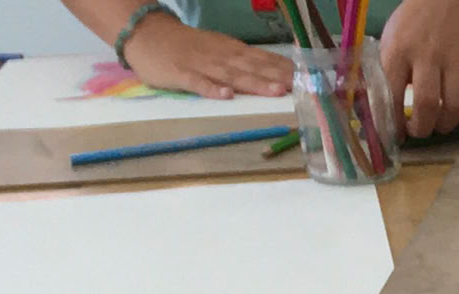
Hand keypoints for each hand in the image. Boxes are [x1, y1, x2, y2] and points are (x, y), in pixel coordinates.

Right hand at [118, 20, 292, 99]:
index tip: (310, 79)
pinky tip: (225, 95)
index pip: (264, 59)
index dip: (287, 69)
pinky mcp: (180, 73)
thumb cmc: (188, 47)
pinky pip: (197, 82)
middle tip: (303, 87)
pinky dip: (211, 88)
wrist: (147, 33)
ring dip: (255, 83)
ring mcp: (201, 64)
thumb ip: (244, 62)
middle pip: (254, 67)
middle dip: (279, 77)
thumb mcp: (220, 49)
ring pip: (232, 74)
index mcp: (232, 51)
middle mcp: (222, 56)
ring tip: (276, 91)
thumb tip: (277, 73)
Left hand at [380, 1, 458, 136]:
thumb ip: (383, 73)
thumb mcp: (389, 41)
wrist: (450, 2)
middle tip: (419, 131)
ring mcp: (456, 61)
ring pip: (456, 106)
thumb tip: (374, 110)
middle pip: (427, 104)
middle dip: (422, 128)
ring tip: (439, 124)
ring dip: (446, 125)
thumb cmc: (413, 26)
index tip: (395, 134)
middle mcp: (428, 56)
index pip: (391, 94)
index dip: (392, 122)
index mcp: (399, 51)